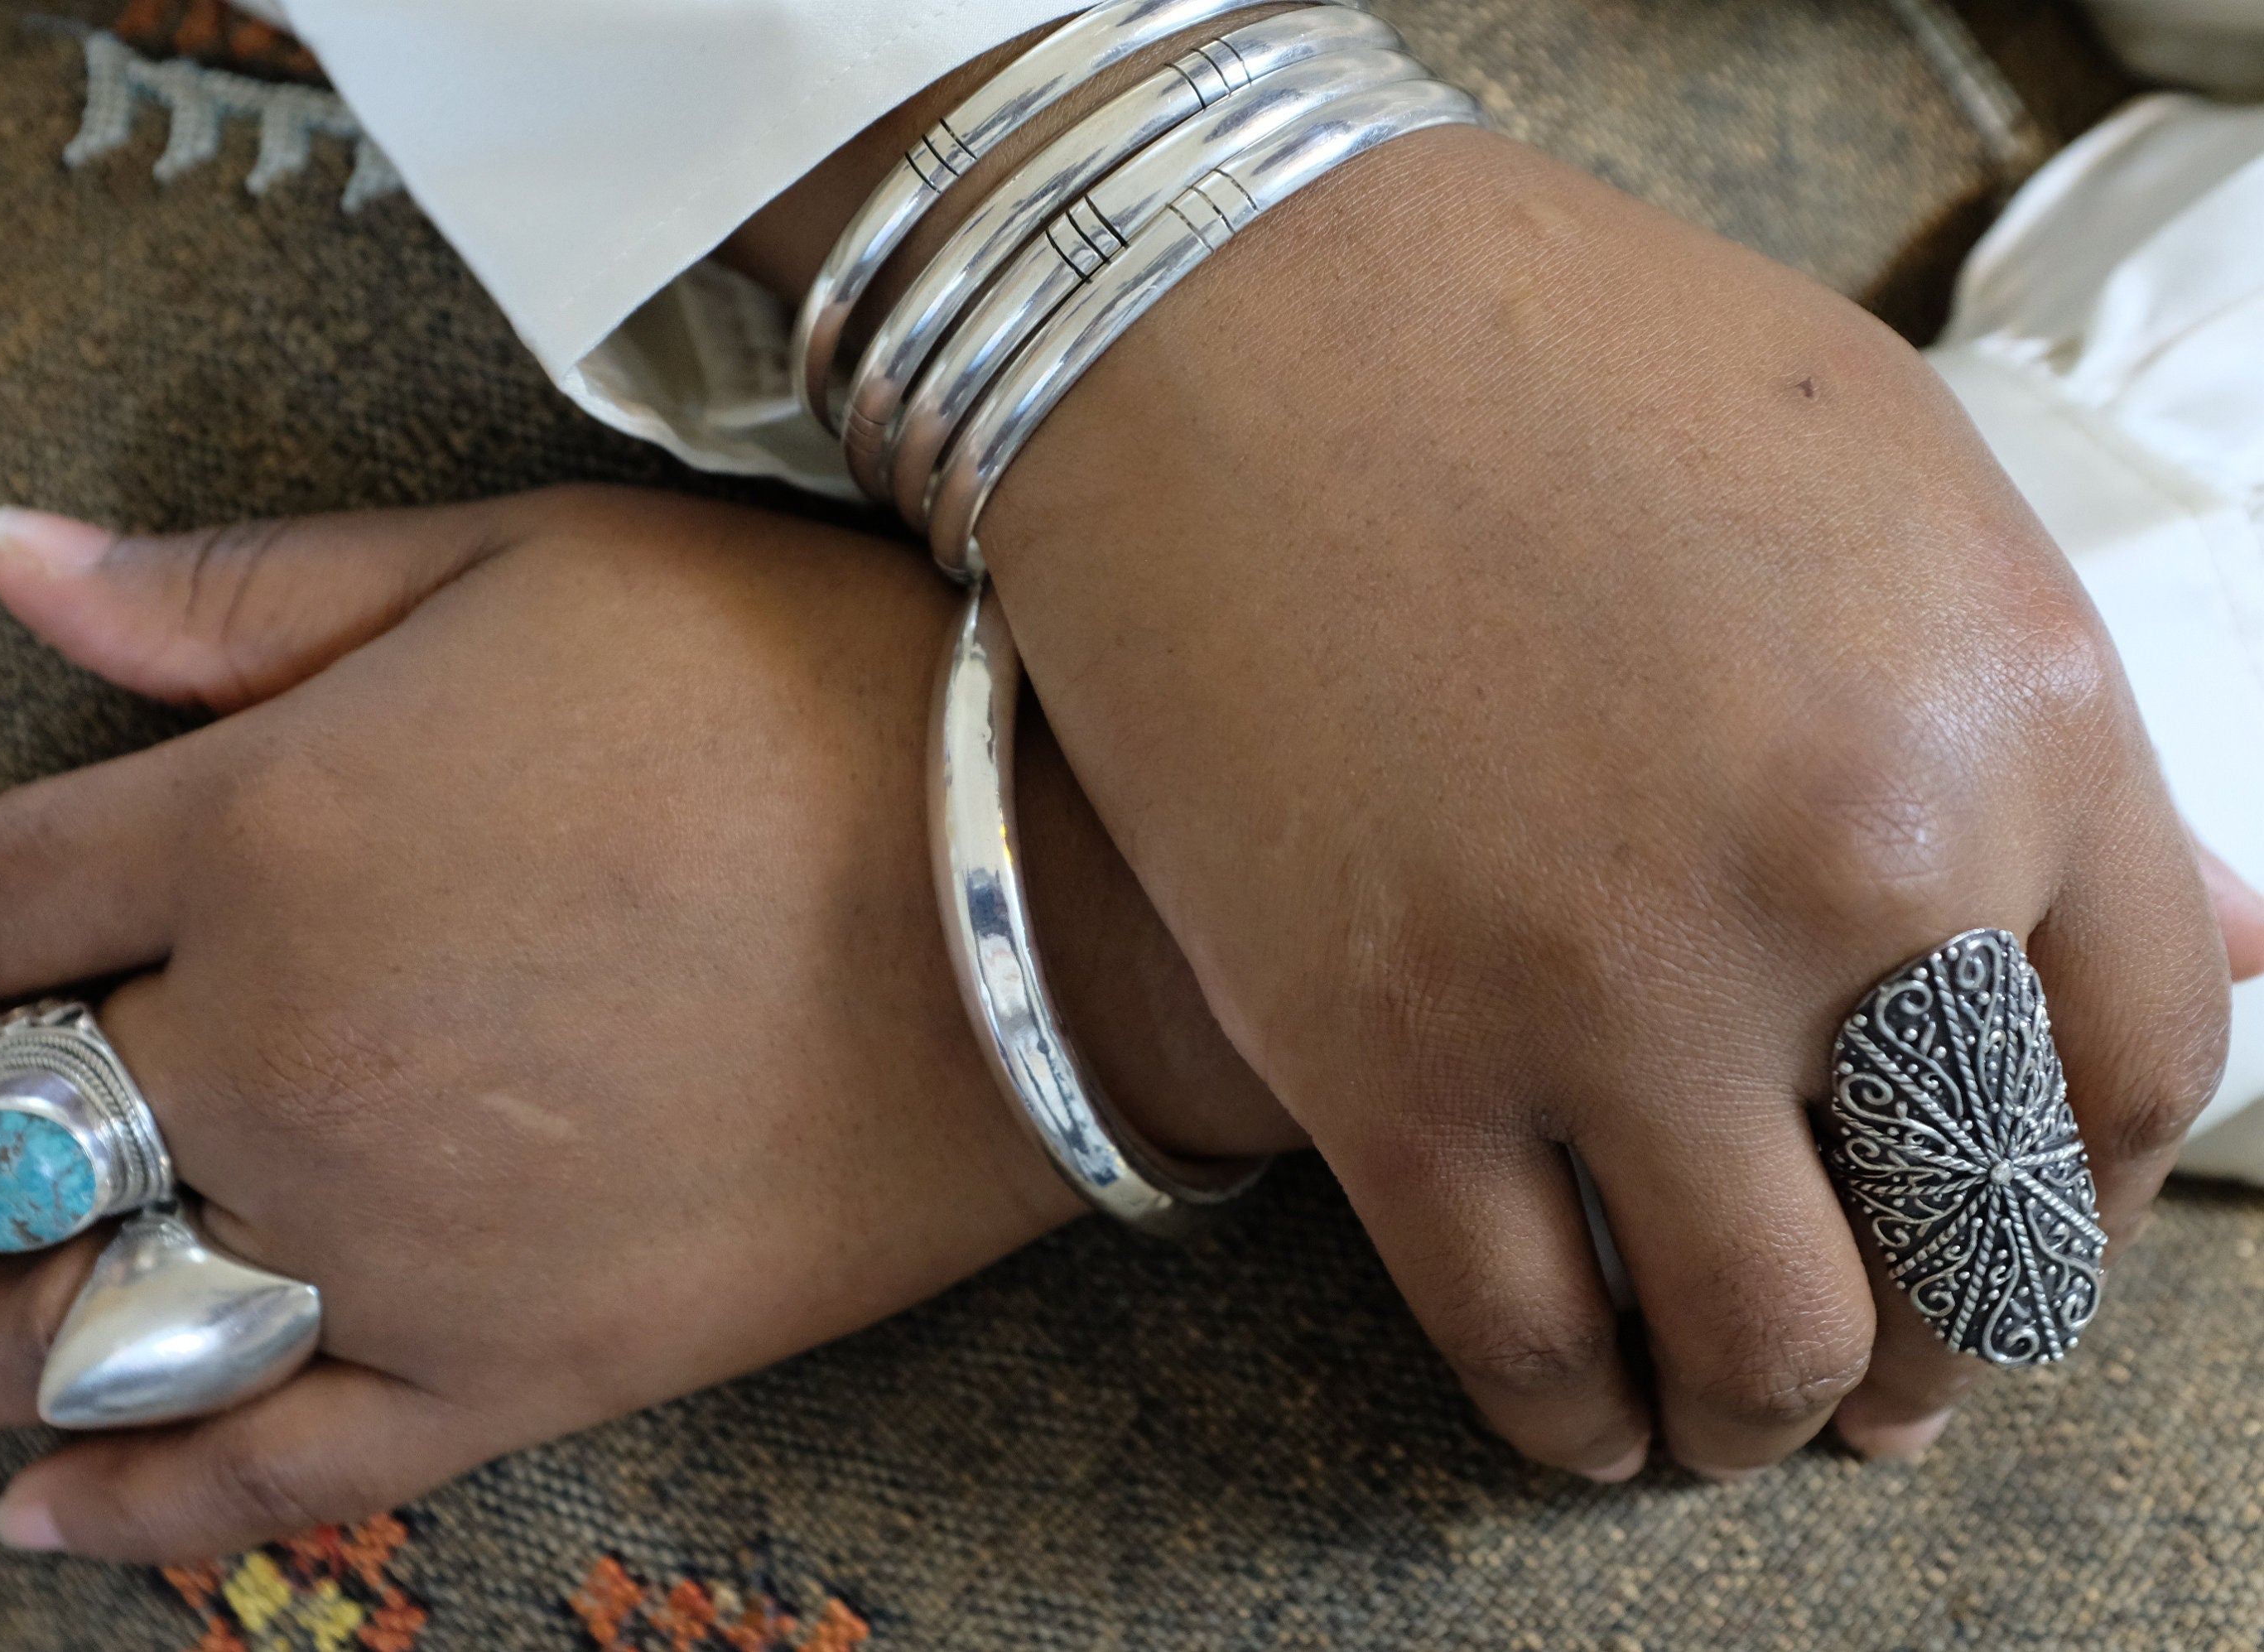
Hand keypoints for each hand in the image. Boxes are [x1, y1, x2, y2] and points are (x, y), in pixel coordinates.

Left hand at [0, 487, 1283, 1559]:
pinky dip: (145, 1500)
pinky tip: (40, 1517)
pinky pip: (283, 1458)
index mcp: (263, 829)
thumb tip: (15, 562)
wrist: (1048, 896)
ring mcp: (393, 1230)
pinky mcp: (524, 1360)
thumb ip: (250, 592)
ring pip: (91, 1320)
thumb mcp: (525, 565)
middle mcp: (282, 1051)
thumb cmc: (800, 689)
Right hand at [735, 57, 2237, 1477]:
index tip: (2021, 1237)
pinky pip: (1524, 1337)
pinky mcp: (1387, 1061)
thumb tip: (2219, 938)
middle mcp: (1845, 873)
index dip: (2090, 1200)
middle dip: (1946, 1352)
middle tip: (1894, 1383)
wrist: (1213, 324)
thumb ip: (2039, 730)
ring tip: (1734, 1415)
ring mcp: (1608, 984)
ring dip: (1766, 1412)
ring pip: (1762, 1340)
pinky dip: (1572, 1419)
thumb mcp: (1883, 477)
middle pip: (1973, 1241)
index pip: (2141, 1066)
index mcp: (2008, 710)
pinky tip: (1581, 1423)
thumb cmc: (1548, 359)